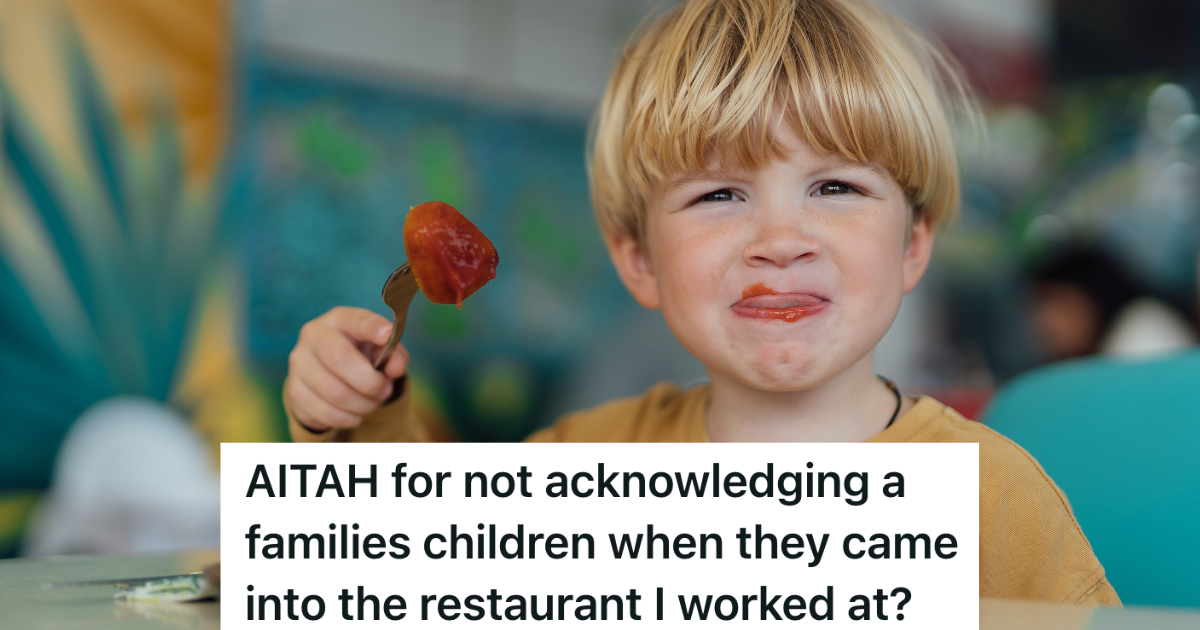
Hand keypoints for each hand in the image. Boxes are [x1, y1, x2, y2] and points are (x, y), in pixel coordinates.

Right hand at [283, 307, 408, 432]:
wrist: (324, 377)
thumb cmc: (357, 357)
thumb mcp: (379, 350)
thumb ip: (394, 354)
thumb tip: (396, 367)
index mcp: (338, 320)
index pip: (355, 320)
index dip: (372, 327)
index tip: (386, 335)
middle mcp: (313, 336)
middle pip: (340, 358)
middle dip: (370, 382)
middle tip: (385, 390)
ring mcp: (299, 364)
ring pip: (336, 392)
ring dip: (363, 404)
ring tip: (372, 402)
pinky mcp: (294, 391)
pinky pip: (328, 413)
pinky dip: (350, 418)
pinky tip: (356, 412)